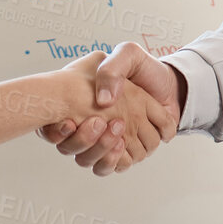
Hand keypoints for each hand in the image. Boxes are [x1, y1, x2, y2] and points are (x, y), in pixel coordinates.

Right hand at [40, 43, 181, 173]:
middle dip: (82, 139)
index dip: (53, 129)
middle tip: (100, 122)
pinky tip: (123, 145)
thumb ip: (112, 70)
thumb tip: (102, 101)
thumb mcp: (128, 56)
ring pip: (87, 160)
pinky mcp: (122, 152)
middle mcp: (88, 125)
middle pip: (68, 147)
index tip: (68, 121)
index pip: (51, 125)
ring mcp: (104, 141)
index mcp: (80, 103)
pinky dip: (114, 160)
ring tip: (117, 130)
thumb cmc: (145, 71)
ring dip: (99, 149)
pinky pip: (109, 167)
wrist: (171, 86)